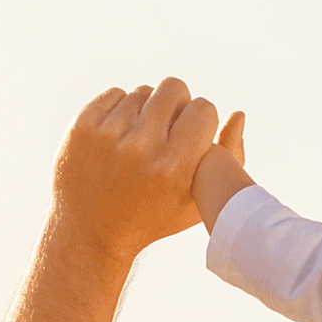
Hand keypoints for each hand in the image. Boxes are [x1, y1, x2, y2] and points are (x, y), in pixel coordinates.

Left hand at [50, 80, 246, 262]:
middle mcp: (141, 147)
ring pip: (143, 91)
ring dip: (148, 110)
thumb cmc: (153, 218)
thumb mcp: (196, 201)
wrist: (90, 232)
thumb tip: (238, 114)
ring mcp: (109, 134)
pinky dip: (122, 111)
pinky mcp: (83, 125)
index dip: (201, 119)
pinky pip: (115, 94)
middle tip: (170, 128)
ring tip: (142, 139)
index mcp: (174, 167)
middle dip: (177, 105)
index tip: (193, 133)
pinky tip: (121, 137)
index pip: (202, 109)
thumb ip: (228, 160)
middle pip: (174, 88)